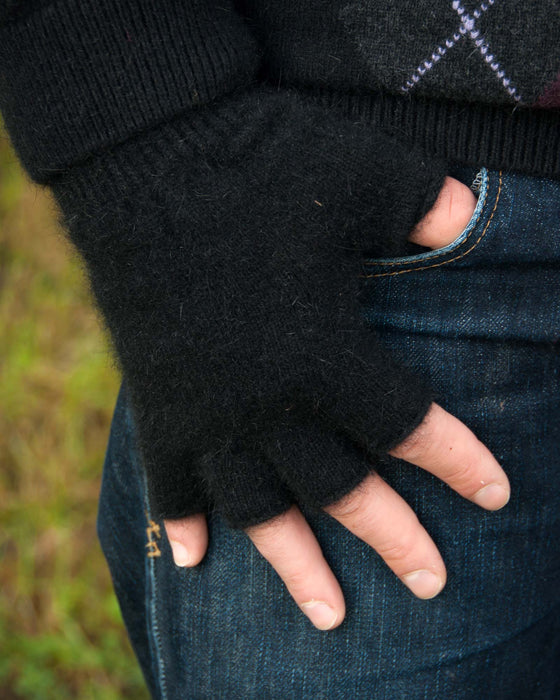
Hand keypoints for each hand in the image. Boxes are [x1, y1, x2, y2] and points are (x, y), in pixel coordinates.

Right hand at [164, 177, 507, 629]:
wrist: (148, 158)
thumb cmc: (260, 164)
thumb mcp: (367, 175)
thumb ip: (430, 208)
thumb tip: (476, 216)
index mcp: (325, 353)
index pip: (410, 426)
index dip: (457, 461)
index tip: (494, 492)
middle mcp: (268, 401)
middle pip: (342, 491)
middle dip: (393, 538)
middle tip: (432, 582)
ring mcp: (207, 411)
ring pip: (259, 511)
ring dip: (296, 567)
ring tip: (329, 614)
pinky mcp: (156, 403)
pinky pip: (169, 483)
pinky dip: (181, 525)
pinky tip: (192, 562)